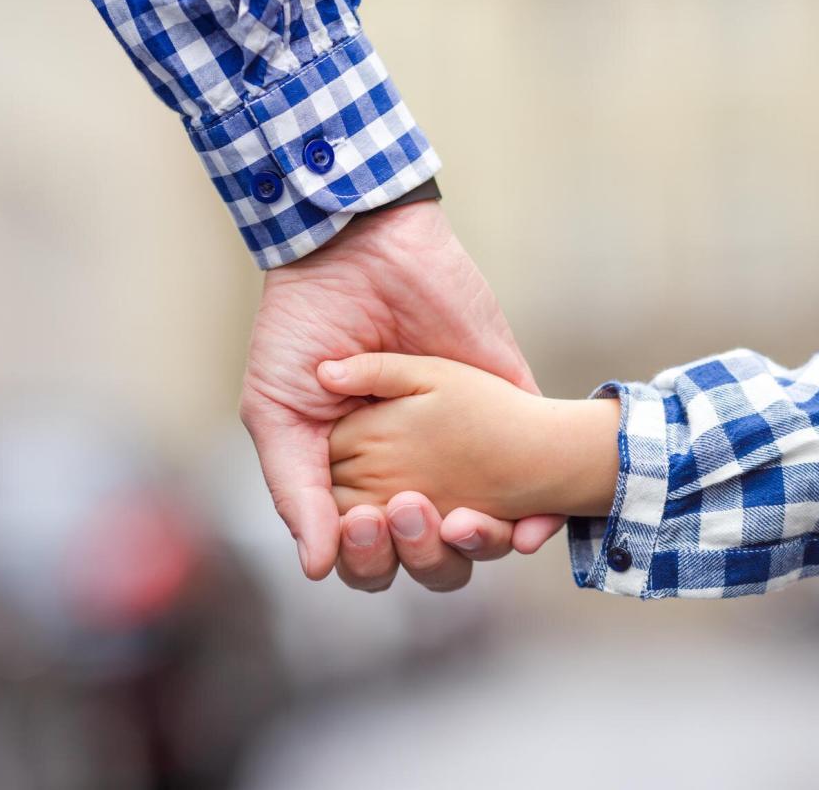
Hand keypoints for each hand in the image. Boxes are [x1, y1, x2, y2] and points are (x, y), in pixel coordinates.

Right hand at [238, 201, 565, 589]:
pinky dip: (539, 520)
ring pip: (485, 533)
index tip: (360, 525)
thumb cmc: (305, 329)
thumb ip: (296, 490)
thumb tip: (315, 568)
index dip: (369, 559)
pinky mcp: (509, 408)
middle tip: (402, 511)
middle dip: (419, 554)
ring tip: (456, 521)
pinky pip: (539, 480)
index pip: (373, 554)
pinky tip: (528, 532)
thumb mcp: (278, 412)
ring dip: (475, 546)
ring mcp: (465, 446)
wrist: (358, 251)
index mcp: (357, 481)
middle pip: (430, 556)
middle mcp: (415, 473)